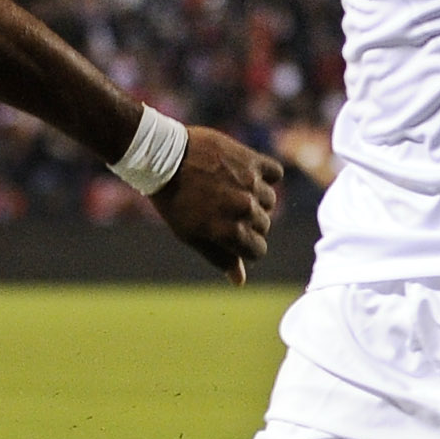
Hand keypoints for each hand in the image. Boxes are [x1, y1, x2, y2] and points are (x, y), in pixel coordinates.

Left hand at [155, 127, 282, 282]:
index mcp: (231, 232)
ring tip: (232, 190)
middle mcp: (245, 209)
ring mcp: (250, 184)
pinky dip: (266, 175)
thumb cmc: (174, 201)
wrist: (164, 157)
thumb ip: (220, 257)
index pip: (258, 250)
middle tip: (222, 209)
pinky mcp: (252, 160)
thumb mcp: (191, 235)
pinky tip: (248, 175)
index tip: (229, 234)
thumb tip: (240, 281)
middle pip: (264, 226)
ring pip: (270, 201)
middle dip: (248, 222)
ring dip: (256, 199)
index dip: (244, 246)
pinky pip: (275, 173)